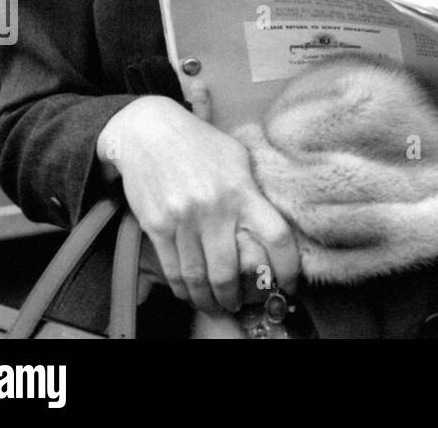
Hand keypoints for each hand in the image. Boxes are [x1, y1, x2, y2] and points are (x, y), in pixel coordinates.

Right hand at [97, 96, 299, 315]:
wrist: (148, 131)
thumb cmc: (199, 142)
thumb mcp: (237, 157)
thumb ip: (253, 190)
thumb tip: (271, 219)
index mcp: (242, 189)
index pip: (275, 236)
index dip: (287, 267)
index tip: (289, 284)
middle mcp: (214, 209)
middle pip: (230, 271)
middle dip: (236, 297)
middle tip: (241, 306)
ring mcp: (183, 220)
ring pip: (198, 277)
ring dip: (209, 300)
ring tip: (217, 306)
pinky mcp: (157, 227)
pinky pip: (172, 269)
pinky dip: (183, 289)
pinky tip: (191, 293)